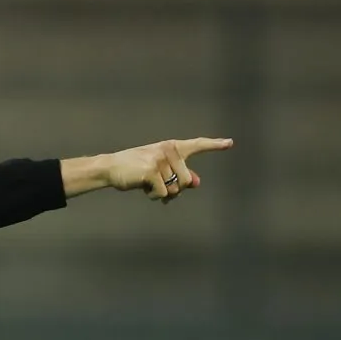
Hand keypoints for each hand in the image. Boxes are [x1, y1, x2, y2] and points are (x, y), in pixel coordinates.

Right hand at [60, 137, 232, 201]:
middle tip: (158, 187)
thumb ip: (178, 175)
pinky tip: (142, 187)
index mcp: (171, 147)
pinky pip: (163, 193)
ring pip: (175, 189)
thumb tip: (196, 183)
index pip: (196, 145)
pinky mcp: (151, 170)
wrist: (110, 168)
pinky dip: (153, 196)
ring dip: (162, 193)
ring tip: (148, 185)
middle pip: (186, 180)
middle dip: (175, 189)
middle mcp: (168, 150)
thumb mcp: (158, 171)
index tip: (230, 144)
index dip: (214, 145)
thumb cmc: (135, 170)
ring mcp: (160, 159)